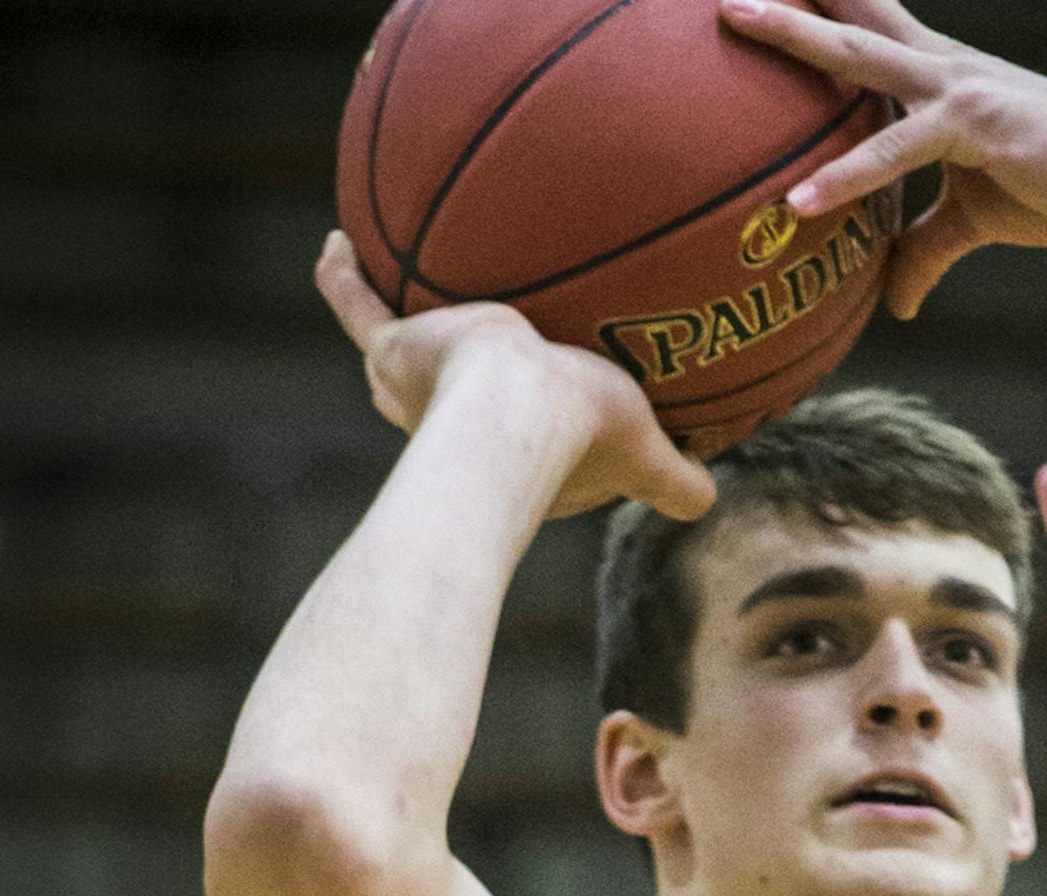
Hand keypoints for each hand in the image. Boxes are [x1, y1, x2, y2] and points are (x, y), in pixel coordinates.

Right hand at [315, 234, 714, 521]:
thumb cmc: (582, 438)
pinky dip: (343, 277)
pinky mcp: (395, 349)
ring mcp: (417, 385)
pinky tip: (337, 243)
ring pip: (391, 356)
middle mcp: (453, 421)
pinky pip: (357, 305)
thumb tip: (709, 501)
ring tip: (381, 290)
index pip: (510, 438)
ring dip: (386, 328)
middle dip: (440, 384)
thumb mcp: (645, 457)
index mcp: (510, 450)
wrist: (519, 412)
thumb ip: (676, 482)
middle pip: (436, 403)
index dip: (524, 429)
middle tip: (449, 351)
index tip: (537, 409)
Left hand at [718, 0, 1046, 318]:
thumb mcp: (971, 220)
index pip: (861, 23)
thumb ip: (922, 250)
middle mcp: (937, 65)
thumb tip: (892, 304)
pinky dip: (845, 178)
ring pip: (860, 52)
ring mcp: (955, 87)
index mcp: (933, 74)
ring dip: (798, 34)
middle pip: (847, 14)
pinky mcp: (974, 126)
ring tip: (735, 18)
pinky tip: (799, 205)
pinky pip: (896, 151)